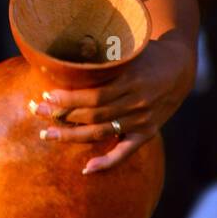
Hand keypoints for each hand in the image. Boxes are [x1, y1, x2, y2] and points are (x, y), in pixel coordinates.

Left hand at [32, 36, 196, 172]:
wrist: (179, 68)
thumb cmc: (145, 53)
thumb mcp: (128, 48)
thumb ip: (102, 54)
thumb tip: (64, 57)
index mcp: (132, 80)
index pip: (95, 96)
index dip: (69, 99)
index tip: (47, 96)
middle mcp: (138, 103)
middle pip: (94, 115)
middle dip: (62, 115)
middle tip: (37, 112)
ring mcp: (143, 120)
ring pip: (102, 133)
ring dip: (72, 136)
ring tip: (47, 134)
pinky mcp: (146, 133)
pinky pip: (125, 152)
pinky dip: (107, 162)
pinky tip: (86, 169)